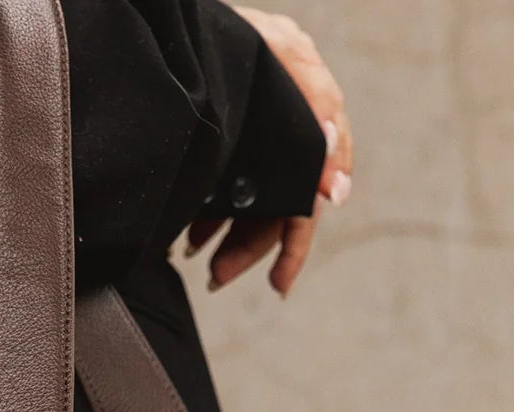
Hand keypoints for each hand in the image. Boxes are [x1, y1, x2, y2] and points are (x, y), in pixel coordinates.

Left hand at [186, 8, 353, 298]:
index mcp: (308, 109)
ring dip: (226, 237)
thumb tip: (336, 188)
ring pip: (250, 204)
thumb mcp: (279, 52)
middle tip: (217, 277)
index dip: (295, 242)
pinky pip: (227, 188)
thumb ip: (316, 106)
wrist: (177, 20)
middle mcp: (285, 127)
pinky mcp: (229, 136)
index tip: (279, 282)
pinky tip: (190, 234)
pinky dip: (210, 213)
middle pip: (277, 207)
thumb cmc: (231, 27)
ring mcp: (256, 134)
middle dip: (248, 248)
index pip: (310, 194)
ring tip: (198, 258)